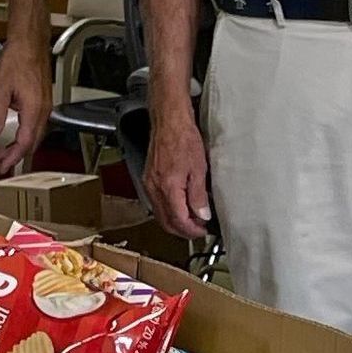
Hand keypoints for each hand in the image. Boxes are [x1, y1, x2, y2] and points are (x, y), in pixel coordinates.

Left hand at [0, 34, 50, 177]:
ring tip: (5, 150)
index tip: (1, 166)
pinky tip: (16, 131)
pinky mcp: (44, 100)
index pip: (24, 144)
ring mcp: (46, 105)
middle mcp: (44, 111)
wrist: (30, 41)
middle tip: (0, 161)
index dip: (12, 158)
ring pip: (35, 134)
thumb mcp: (0, 89)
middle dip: (16, 155)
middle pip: (32, 143)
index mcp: (34, 111)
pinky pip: (37, 124)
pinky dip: (26, 134)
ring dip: (21, 145)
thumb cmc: (18, 59)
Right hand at [144, 104, 212, 237]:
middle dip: (182, 230)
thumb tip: (202, 215)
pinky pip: (156, 203)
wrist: (169, 121)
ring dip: (175, 221)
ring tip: (192, 219)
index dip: (192, 230)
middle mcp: (154, 189)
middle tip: (199, 230)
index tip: (203, 230)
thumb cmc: (184, 138)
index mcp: (168, 188)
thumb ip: (199, 196)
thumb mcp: (199, 169)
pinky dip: (168, 210)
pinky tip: (180, 206)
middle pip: (166, 222)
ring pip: (160, 214)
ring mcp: (148, 184)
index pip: (178, 220)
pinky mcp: (148, 179)